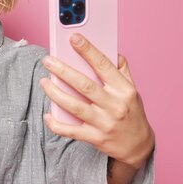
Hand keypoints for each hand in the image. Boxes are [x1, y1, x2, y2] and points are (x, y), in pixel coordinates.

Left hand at [40, 33, 154, 167]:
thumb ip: (121, 70)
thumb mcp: (132, 89)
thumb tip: (111, 51)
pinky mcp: (95, 138)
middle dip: (63, 71)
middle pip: (84, 85)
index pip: (104, 65)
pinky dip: (56, 124)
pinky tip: (47, 114)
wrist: (138, 145)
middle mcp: (114, 105)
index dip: (88, 50)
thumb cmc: (132, 112)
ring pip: (75, 106)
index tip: (74, 37)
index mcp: (124, 90)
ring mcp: (104, 123)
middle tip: (47, 60)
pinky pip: (71, 131)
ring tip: (44, 82)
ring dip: (55, 93)